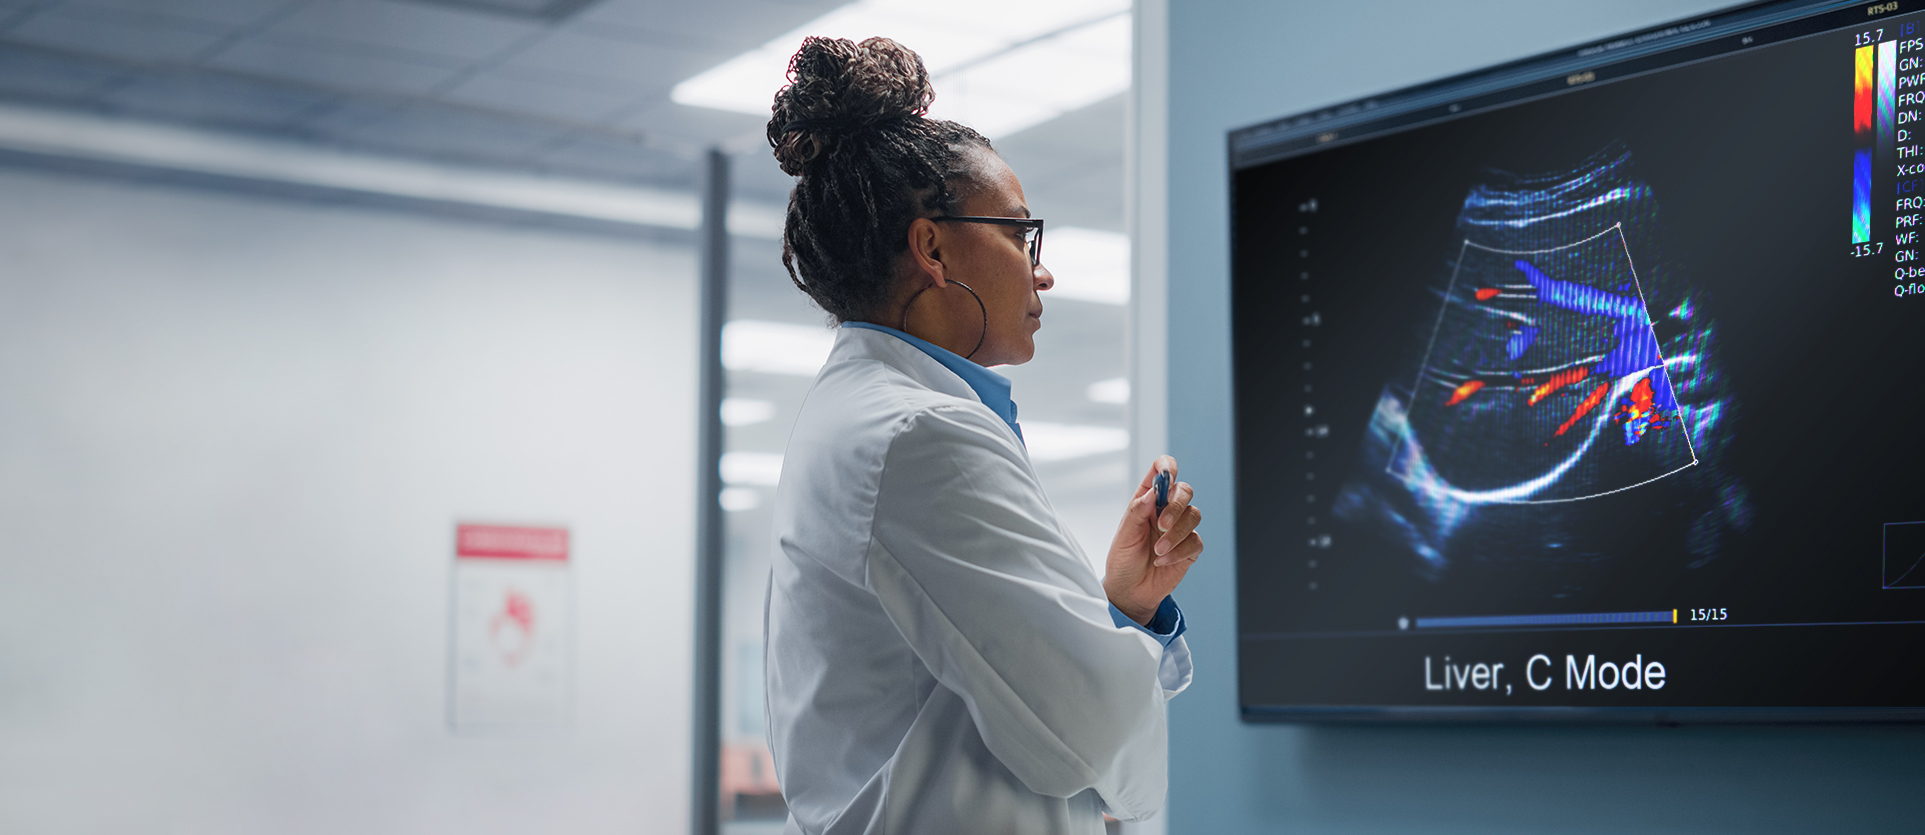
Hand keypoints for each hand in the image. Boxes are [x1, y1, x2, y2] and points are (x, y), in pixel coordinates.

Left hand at [1103, 455, 1202, 625]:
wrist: (1130, 591)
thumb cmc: (1123, 559)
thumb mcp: (1124, 535)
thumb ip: (1137, 511)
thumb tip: (1153, 492)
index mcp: (1148, 499)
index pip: (1162, 471)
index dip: (1167, 467)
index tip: (1166, 476)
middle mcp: (1166, 510)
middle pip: (1184, 491)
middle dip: (1176, 507)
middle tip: (1161, 526)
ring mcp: (1180, 528)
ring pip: (1194, 515)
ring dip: (1176, 534)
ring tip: (1158, 550)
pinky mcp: (1189, 548)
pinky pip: (1195, 541)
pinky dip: (1179, 552)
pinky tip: (1162, 561)